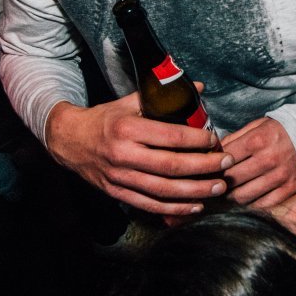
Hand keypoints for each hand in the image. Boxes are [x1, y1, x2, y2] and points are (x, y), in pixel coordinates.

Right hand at [45, 96, 232, 215]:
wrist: (69, 140)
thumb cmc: (105, 119)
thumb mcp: (130, 102)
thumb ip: (163, 97)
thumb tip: (199, 87)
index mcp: (128, 128)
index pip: (170, 136)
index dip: (197, 140)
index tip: (215, 140)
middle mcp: (124, 154)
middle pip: (171, 166)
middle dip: (204, 167)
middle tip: (226, 164)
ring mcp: (120, 177)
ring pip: (164, 190)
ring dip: (195, 191)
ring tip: (218, 187)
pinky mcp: (117, 193)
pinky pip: (150, 205)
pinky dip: (174, 209)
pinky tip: (195, 206)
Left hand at [221, 117, 295, 207]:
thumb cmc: (280, 130)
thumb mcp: (257, 125)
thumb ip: (235, 138)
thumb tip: (214, 153)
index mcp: (257, 140)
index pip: (225, 159)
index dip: (214, 166)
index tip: (210, 170)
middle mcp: (268, 159)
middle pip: (232, 179)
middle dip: (220, 183)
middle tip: (215, 185)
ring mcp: (280, 175)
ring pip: (245, 195)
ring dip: (232, 197)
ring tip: (227, 194)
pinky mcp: (290, 188)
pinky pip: (264, 204)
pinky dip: (251, 205)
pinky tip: (246, 200)